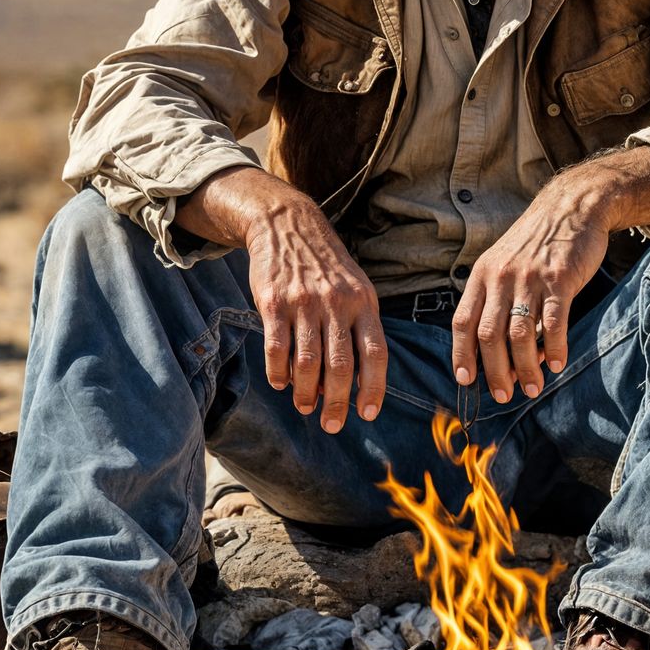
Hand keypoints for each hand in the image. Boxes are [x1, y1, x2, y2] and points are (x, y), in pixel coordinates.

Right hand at [177, 168, 386, 433]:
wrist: (288, 224)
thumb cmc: (326, 266)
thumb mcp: (355, 287)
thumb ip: (358, 327)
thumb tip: (353, 380)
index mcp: (364, 302)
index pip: (375, 353)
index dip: (373, 387)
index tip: (367, 414)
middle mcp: (337, 304)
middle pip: (340, 366)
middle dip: (337, 403)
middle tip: (331, 424)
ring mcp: (304, 303)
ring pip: (307, 363)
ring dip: (306, 393)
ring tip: (305, 406)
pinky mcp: (274, 302)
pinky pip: (276, 349)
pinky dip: (278, 373)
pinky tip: (280, 383)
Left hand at [452, 183, 609, 403]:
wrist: (572, 207)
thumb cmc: (537, 242)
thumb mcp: (504, 263)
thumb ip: (497, 299)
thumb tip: (500, 349)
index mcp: (482, 276)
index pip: (462, 322)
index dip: (462, 355)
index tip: (466, 380)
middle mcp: (501, 278)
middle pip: (489, 335)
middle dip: (495, 372)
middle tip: (504, 395)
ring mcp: (529, 279)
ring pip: (520, 334)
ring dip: (525, 367)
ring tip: (533, 388)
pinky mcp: (559, 279)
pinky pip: (554, 322)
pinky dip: (555, 348)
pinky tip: (557, 364)